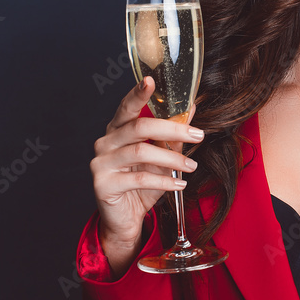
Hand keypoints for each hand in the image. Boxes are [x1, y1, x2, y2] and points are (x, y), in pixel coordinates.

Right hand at [89, 77, 203, 274]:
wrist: (125, 219)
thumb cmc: (142, 184)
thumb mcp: (161, 158)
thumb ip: (172, 135)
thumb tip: (190, 109)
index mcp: (117, 129)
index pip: (127, 106)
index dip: (139, 93)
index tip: (151, 80)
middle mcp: (105, 142)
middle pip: (139, 127)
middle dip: (173, 130)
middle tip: (198, 135)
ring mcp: (101, 163)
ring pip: (141, 152)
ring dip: (172, 159)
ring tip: (192, 166)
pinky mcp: (103, 184)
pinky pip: (139, 178)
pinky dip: (164, 181)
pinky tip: (180, 184)